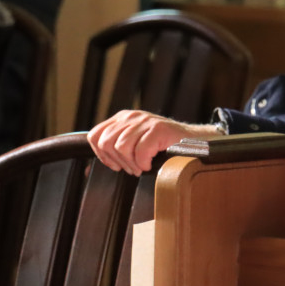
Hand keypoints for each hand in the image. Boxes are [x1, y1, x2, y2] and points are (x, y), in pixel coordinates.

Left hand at [87, 110, 221, 175]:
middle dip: (118, 161)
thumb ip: (116, 149)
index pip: (95, 135)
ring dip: (131, 164)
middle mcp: (132, 116)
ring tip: (142, 167)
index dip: (101, 154)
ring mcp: (145, 121)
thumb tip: (91, 168)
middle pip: (106, 143)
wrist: (193, 141)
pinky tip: (150, 164)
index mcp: (122, 118)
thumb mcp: (135, 143)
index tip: (115, 164)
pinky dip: (144, 163)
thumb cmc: (163, 146)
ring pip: (121, 147)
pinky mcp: (158, 128)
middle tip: (132, 168)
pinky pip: (140, 151)